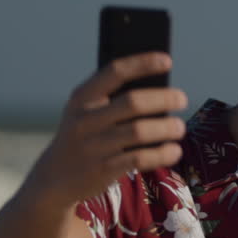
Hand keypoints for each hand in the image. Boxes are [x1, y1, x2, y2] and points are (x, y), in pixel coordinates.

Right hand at [24, 52, 187, 206]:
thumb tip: (161, 89)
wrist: (54, 177)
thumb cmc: (83, 136)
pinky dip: (161, 154)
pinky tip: (173, 151)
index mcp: (82, 98)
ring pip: (138, 132)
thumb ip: (113, 99)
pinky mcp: (101, 170)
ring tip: (180, 128)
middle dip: (163, 99)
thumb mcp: (86, 113)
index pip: (114, 72)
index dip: (142, 63)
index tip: (167, 60)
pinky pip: (139, 159)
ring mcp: (92, 146)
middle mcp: (84, 120)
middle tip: (182, 99)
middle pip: (132, 103)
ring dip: (165, 128)